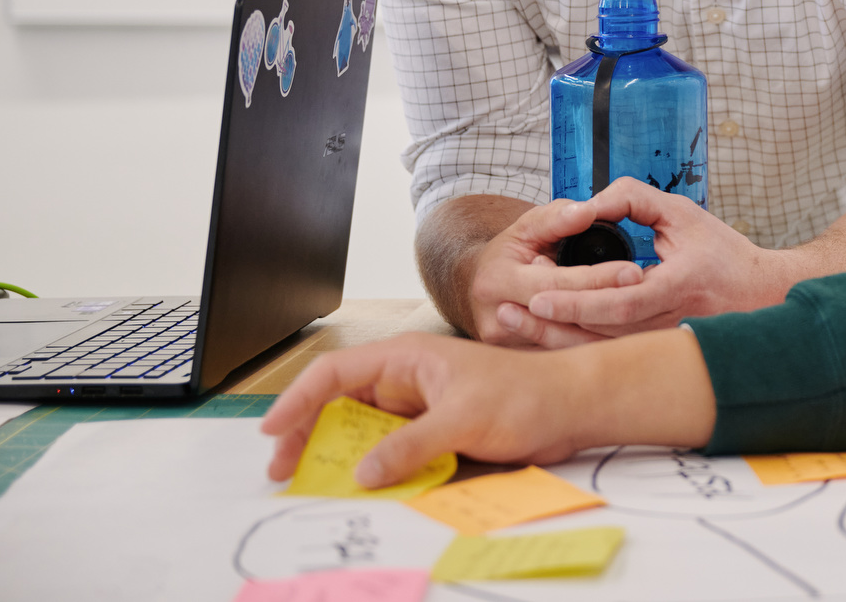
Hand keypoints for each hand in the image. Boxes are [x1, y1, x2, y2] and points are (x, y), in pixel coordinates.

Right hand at [261, 334, 596, 487]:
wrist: (571, 407)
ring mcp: (419, 407)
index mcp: (408, 359)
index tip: (273, 431)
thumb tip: (363, 473)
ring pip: (363, 431)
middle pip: (341, 404)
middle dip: (309, 433)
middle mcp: (407, 381)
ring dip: (338, 453)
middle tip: (286, 470)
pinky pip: (391, 450)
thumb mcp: (464, 418)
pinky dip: (372, 467)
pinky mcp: (434, 432)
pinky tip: (360, 486)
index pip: (337, 372)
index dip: (299, 400)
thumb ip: (412, 446)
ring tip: (313, 481)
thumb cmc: (526, 393)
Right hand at [462, 196, 646, 346]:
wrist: (480, 286)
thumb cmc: (509, 252)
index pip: (558, 283)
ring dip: (607, 328)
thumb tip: (588, 211)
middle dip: (609, 303)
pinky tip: (628, 331)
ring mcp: (509, 346)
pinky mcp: (523, 358)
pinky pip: (566, 352)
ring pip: (569, 341)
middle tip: (647, 290)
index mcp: (498, 281)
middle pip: (567, 316)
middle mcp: (499, 320)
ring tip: (645, 311)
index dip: (597, 278)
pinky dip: (595, 340)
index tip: (633, 271)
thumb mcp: (527, 226)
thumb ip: (558, 218)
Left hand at [500, 178, 791, 345]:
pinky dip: (575, 347)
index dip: (577, 303)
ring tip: (516, 323)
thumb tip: (590, 203)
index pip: (619, 303)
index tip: (539, 298)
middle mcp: (670, 322)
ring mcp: (663, 344)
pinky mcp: (656, 354)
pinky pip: (610, 356)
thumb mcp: (683, 213)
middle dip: (551, 327)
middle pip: (600, 334)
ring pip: (601, 352)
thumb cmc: (724, 253)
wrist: (761, 294)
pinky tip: (545, 337)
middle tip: (510, 314)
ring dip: (555, 341)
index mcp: (678, 286)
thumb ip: (635, 199)